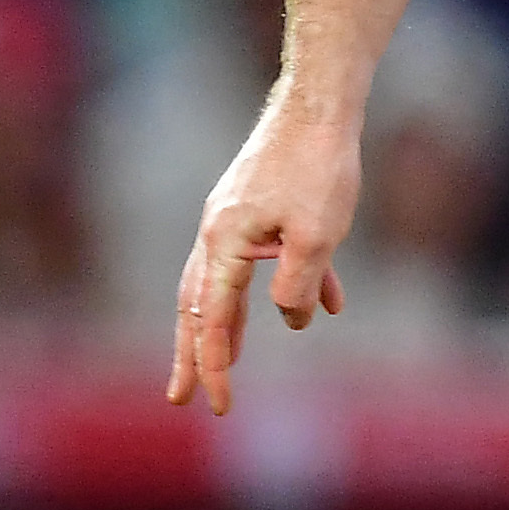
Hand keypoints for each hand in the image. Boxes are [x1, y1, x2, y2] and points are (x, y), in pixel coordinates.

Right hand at [167, 104, 362, 416]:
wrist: (319, 103)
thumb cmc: (318, 166)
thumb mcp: (318, 237)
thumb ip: (298, 286)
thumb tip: (292, 321)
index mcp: (225, 242)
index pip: (212, 319)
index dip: (214, 366)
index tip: (217, 406)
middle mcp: (219, 231)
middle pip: (199, 305)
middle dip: (193, 353)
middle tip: (180, 397)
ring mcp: (237, 217)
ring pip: (227, 282)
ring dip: (229, 324)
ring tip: (228, 360)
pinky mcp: (261, 205)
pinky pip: (267, 256)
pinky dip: (289, 283)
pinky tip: (327, 304)